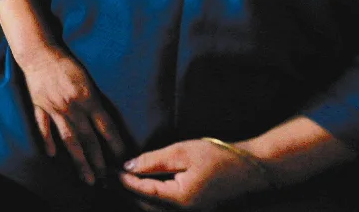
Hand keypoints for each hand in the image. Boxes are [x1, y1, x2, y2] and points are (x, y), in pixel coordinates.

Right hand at [19, 46, 124, 185]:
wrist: (39, 52)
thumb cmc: (66, 63)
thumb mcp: (87, 78)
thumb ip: (95, 100)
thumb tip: (105, 122)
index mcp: (87, 98)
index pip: (106, 127)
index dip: (115, 145)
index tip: (123, 160)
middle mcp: (72, 106)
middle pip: (88, 139)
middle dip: (98, 161)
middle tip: (105, 179)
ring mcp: (54, 108)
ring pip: (68, 140)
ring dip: (79, 161)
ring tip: (87, 177)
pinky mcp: (39, 107)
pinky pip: (44, 128)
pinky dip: (47, 141)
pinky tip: (52, 155)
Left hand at [122, 139, 271, 209]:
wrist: (250, 167)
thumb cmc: (218, 156)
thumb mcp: (182, 152)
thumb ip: (153, 160)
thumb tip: (128, 167)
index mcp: (180, 199)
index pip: (143, 191)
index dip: (124, 181)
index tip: (109, 171)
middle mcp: (184, 211)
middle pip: (146, 205)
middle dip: (126, 192)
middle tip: (107, 179)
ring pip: (155, 208)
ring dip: (137, 196)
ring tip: (119, 182)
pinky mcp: (195, 209)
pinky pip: (166, 207)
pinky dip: (151, 198)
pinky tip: (142, 186)